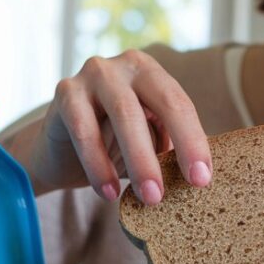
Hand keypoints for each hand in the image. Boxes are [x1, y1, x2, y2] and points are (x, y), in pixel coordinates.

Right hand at [3, 49, 211, 203]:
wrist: (59, 152)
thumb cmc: (114, 147)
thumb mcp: (148, 144)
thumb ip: (171, 149)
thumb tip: (204, 174)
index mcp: (154, 74)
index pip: (181, 106)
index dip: (194, 143)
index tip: (202, 181)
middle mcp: (126, 66)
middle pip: (161, 104)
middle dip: (174, 149)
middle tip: (182, 188)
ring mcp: (94, 73)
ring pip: (124, 115)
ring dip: (140, 161)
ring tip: (150, 198)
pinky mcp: (65, 91)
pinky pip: (85, 130)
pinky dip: (99, 165)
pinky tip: (109, 193)